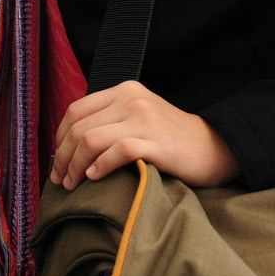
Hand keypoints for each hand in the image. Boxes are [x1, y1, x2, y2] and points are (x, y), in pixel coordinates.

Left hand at [48, 80, 239, 190]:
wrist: (216, 147)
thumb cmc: (171, 139)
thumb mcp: (138, 117)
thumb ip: (109, 120)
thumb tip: (68, 144)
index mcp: (124, 91)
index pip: (76, 111)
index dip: (60, 138)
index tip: (58, 161)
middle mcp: (132, 99)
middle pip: (79, 128)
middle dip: (63, 157)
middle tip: (60, 180)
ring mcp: (145, 119)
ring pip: (91, 139)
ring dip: (75, 166)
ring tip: (73, 184)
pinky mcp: (157, 142)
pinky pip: (118, 151)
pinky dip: (100, 166)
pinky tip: (95, 178)